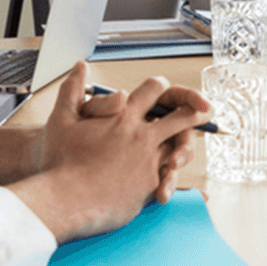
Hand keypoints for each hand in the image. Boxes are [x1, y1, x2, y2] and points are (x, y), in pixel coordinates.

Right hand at [9, 64, 207, 240]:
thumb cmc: (60, 161)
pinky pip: (166, 177)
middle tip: (205, 109)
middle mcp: (142, 138)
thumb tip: (80, 65)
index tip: (164, 87)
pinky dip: (169, 177)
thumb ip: (73, 89)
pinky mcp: (148, 187)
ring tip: (188, 147)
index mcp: (125, 117)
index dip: (160, 86)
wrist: (65, 200)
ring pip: (176, 149)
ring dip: (182, 147)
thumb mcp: (62, 119)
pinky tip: (172, 180)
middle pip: (180, 118)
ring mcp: (149, 163)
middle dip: (194, 110)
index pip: (154, 90)